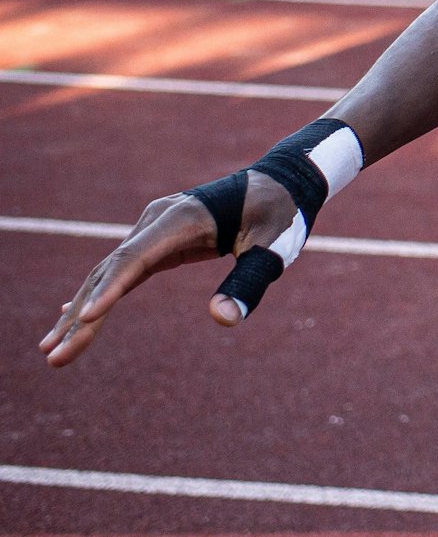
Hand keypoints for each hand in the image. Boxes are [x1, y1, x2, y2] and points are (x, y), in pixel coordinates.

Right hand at [40, 172, 301, 366]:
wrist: (283, 181)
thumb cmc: (281, 214)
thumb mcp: (273, 247)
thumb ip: (249, 281)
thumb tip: (223, 319)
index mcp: (181, 219)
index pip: (135, 258)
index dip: (108, 290)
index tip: (83, 319)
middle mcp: (157, 221)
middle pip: (110, 271)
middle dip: (80, 316)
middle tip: (53, 357)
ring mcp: (153, 229)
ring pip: (108, 273)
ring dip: (80, 312)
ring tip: (52, 351)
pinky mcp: (159, 240)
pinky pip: (122, 271)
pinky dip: (98, 295)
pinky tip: (75, 318)